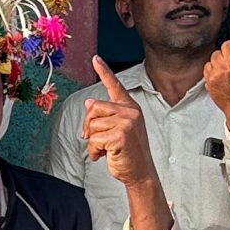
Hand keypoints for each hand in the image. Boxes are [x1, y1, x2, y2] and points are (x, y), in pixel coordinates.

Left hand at [80, 58, 157, 184]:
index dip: (104, 71)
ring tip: (105, 149)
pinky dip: (94, 151)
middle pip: (93, 108)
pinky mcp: (121, 135)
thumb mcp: (117, 130)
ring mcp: (127, 122)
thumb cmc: (128, 152)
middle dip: (89, 126)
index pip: (115, 86)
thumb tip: (89, 103)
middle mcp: (130, 111)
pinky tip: (104, 155)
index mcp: (130, 107)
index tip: (95, 58)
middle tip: (94, 140)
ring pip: (92, 126)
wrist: (140, 172)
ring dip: (93, 142)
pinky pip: (94, 140)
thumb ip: (106, 116)